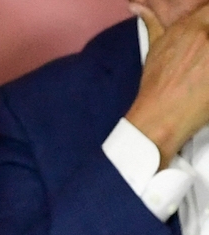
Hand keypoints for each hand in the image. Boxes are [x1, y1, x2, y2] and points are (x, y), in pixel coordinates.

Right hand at [126, 2, 208, 163]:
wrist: (161, 116)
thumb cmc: (156, 85)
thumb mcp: (154, 49)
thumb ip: (152, 23)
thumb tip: (139, 6)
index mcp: (191, 27)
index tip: (207, 33)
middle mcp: (207, 36)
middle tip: (204, 57)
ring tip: (205, 67)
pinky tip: (208, 79)